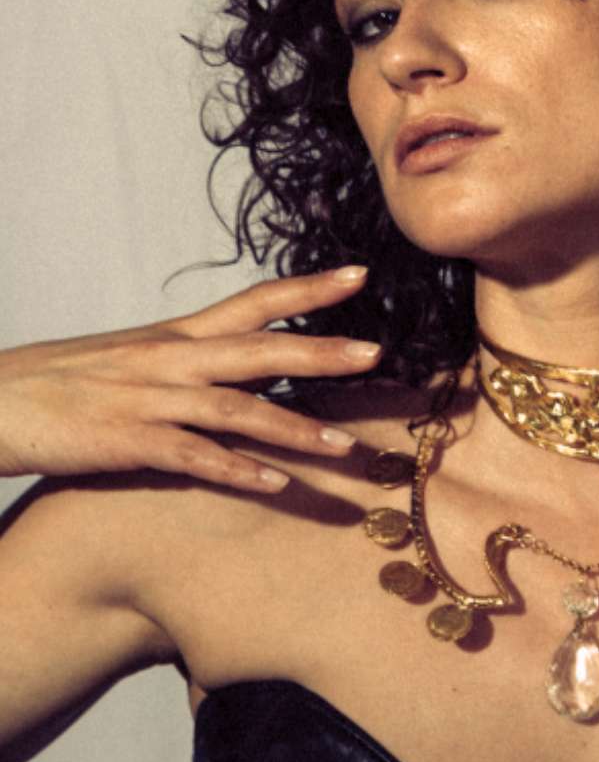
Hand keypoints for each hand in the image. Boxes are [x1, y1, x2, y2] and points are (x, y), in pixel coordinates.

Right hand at [0, 267, 381, 492]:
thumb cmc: (57, 387)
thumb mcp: (127, 363)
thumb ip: (183, 365)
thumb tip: (235, 375)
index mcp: (171, 337)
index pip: (251, 302)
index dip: (306, 289)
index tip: (359, 275)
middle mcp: (166, 359)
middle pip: (258, 350)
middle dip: (320, 353)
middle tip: (378, 354)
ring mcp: (147, 399)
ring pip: (236, 410)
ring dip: (295, 430)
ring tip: (346, 449)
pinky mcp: (125, 441)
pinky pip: (191, 457)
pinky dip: (235, 471)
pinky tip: (274, 486)